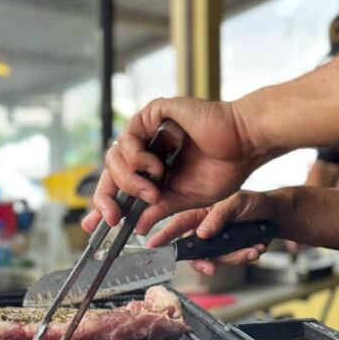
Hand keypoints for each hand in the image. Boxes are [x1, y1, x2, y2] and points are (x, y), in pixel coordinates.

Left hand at [81, 96, 269, 235]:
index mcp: (153, 168)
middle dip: (106, 197)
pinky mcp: (153, 113)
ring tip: (153, 188)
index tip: (94, 226)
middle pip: (110, 171)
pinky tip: (155, 166)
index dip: (104, 203)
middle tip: (115, 216)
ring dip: (129, 179)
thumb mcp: (186, 199)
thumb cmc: (224, 167)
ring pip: (114, 156)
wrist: (244, 146)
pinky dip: (136, 157)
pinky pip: (127, 136)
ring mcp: (149, 130)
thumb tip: (137, 226)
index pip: (118, 185)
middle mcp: (147, 148)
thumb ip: (159, 209)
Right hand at [146, 190, 281, 275]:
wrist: (277, 216)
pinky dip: (245, 257)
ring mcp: (219, 243)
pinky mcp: (231, 252)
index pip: (179, 224)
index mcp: (202, 213)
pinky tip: (256, 248)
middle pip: (194, 251)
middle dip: (203, 262)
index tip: (153, 246)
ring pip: (216, 260)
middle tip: (211, 269)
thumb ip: (218, 216)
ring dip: (234, 258)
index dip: (164, 235)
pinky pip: (232, 262)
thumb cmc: (254, 203)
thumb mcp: (237, 203)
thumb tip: (201, 233)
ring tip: (252, 249)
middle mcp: (207, 229)